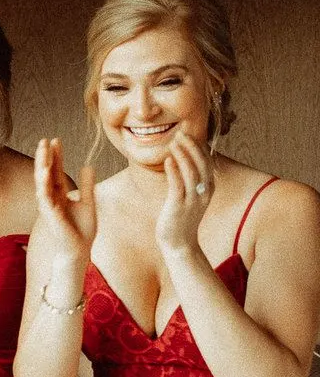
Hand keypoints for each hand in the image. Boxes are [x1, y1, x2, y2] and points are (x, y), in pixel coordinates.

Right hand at [34, 138, 96, 260]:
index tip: (56, 140)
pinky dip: (43, 183)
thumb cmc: (82, 230)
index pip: (56, 170)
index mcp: (59, 194)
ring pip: (42, 181)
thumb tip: (88, 165)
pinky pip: (44, 195)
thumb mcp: (88, 202)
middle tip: (45, 139)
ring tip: (43, 150)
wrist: (80, 250)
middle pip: (46, 173)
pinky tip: (44, 171)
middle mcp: (51, 198)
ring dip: (41, 165)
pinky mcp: (49, 214)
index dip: (56, 156)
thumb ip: (87, 185)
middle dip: (45, 156)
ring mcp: (48, 205)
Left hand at [157, 132, 211, 255]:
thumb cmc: (181, 218)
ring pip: (191, 173)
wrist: (179, 243)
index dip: (199, 147)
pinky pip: (178, 186)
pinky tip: (168, 160)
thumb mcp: (189, 196)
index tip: (189, 133)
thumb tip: (183, 163)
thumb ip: (189, 181)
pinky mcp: (179, 206)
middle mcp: (204, 193)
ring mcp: (193, 200)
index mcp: (208, 188)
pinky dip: (174, 171)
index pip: (207, 162)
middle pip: (202, 164)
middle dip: (192, 147)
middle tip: (181, 133)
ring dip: (183, 155)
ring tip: (174, 142)